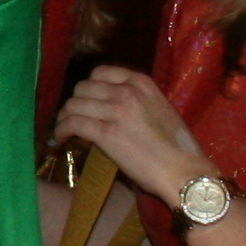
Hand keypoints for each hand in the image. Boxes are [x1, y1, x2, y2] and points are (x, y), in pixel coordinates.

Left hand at [53, 65, 213, 206]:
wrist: (184, 171)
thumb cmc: (177, 148)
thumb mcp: (159, 110)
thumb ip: (135, 102)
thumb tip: (107, 109)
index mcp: (141, 82)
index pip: (100, 73)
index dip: (88, 89)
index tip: (87, 103)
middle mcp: (126, 91)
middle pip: (83, 88)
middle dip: (76, 103)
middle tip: (75, 120)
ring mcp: (116, 110)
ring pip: (73, 105)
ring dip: (65, 118)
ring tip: (65, 132)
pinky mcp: (106, 133)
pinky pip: (72, 124)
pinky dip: (61, 131)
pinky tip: (61, 140)